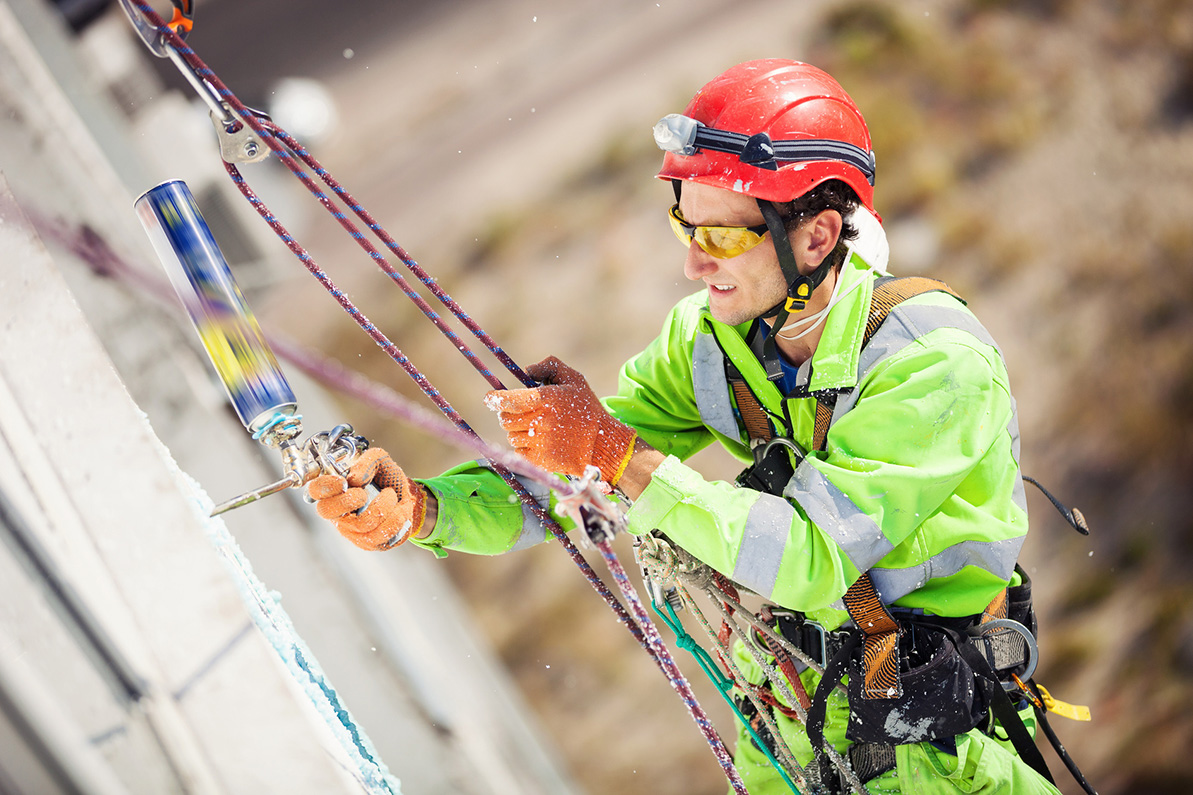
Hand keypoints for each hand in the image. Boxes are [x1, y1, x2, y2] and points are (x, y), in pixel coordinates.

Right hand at [306, 447, 425, 550]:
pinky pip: (381, 535)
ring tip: (391, 496)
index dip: (325, 486)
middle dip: (349, 499)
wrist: (408, 498)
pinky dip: (396, 518)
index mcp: (334, 491)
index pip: (314, 490)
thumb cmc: (387, 479)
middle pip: (326, 511)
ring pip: (362, 523)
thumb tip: (354, 479)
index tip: (344, 481)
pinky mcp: (369, 543)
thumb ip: (367, 462)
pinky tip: (399, 510)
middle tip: (364, 493)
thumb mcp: (380, 461)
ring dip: (384, 505)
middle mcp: (338, 513)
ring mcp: (351, 531)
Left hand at [486, 356, 636, 484]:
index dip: (495, 400)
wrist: (602, 445)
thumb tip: (527, 370)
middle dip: (509, 415)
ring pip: (511, 436)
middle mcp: (540, 421)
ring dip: (518, 431)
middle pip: (505, 419)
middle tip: (520, 413)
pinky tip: (539, 442)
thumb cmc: (588, 410)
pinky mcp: (540, 460)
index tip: (490, 399)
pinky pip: (519, 452)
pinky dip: (524, 447)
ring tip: (536, 428)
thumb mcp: (574, 379)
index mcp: (546, 400)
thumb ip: (550, 366)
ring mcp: (539, 442)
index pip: (508, 400)